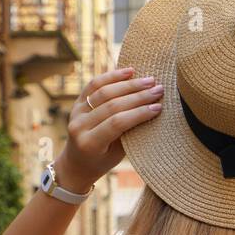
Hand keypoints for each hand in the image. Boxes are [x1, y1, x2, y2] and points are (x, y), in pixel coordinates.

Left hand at [54, 67, 163, 191]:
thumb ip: (129, 133)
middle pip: (111, 104)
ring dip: (129, 84)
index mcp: (90, 143)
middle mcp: (79, 126)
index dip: (139, 113)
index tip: (158, 107)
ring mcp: (75, 112)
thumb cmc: (102, 161)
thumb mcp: (117, 154)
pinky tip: (129, 71)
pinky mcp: (77, 102)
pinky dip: (112, 76)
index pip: (117, 123)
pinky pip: (94, 84)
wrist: (77, 163)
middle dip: (138, 96)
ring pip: (103, 91)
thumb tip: (152, 110)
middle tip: (158, 89)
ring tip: (149, 80)